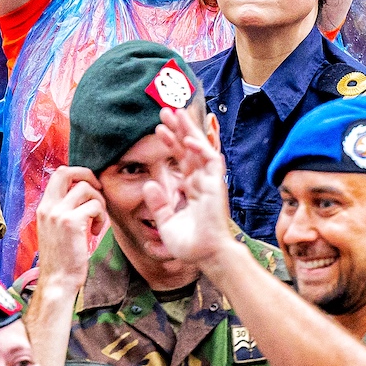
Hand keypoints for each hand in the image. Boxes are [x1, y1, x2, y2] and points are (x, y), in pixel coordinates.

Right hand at [34, 165, 105, 291]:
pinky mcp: (71, 223)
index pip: (59, 174)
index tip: (90, 187)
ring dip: (99, 202)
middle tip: (98, 191)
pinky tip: (96, 232)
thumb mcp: (55, 228)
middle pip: (67, 172)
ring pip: (86, 188)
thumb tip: (82, 192)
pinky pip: (94, 206)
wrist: (57, 281)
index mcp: (44, 207)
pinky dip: (101, 217)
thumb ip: (63, 210)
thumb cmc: (61, 258)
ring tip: (97, 220)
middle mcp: (48, 207)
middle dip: (88, 175)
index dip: (78, 173)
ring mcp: (58, 214)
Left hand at [141, 105, 237, 268]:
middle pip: (189, 148)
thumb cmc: (189, 244)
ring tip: (176, 112)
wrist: (205, 255)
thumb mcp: (165, 222)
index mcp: (191, 188)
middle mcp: (201, 180)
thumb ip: (158, 203)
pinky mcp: (216, 185)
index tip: (157, 129)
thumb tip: (149, 184)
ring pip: (199, 148)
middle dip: (179, 128)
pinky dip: (199, 149)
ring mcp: (209, 181)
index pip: (180, 158)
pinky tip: (187, 139)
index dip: (170, 142)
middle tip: (166, 110)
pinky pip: (210, 161)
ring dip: (188, 130)